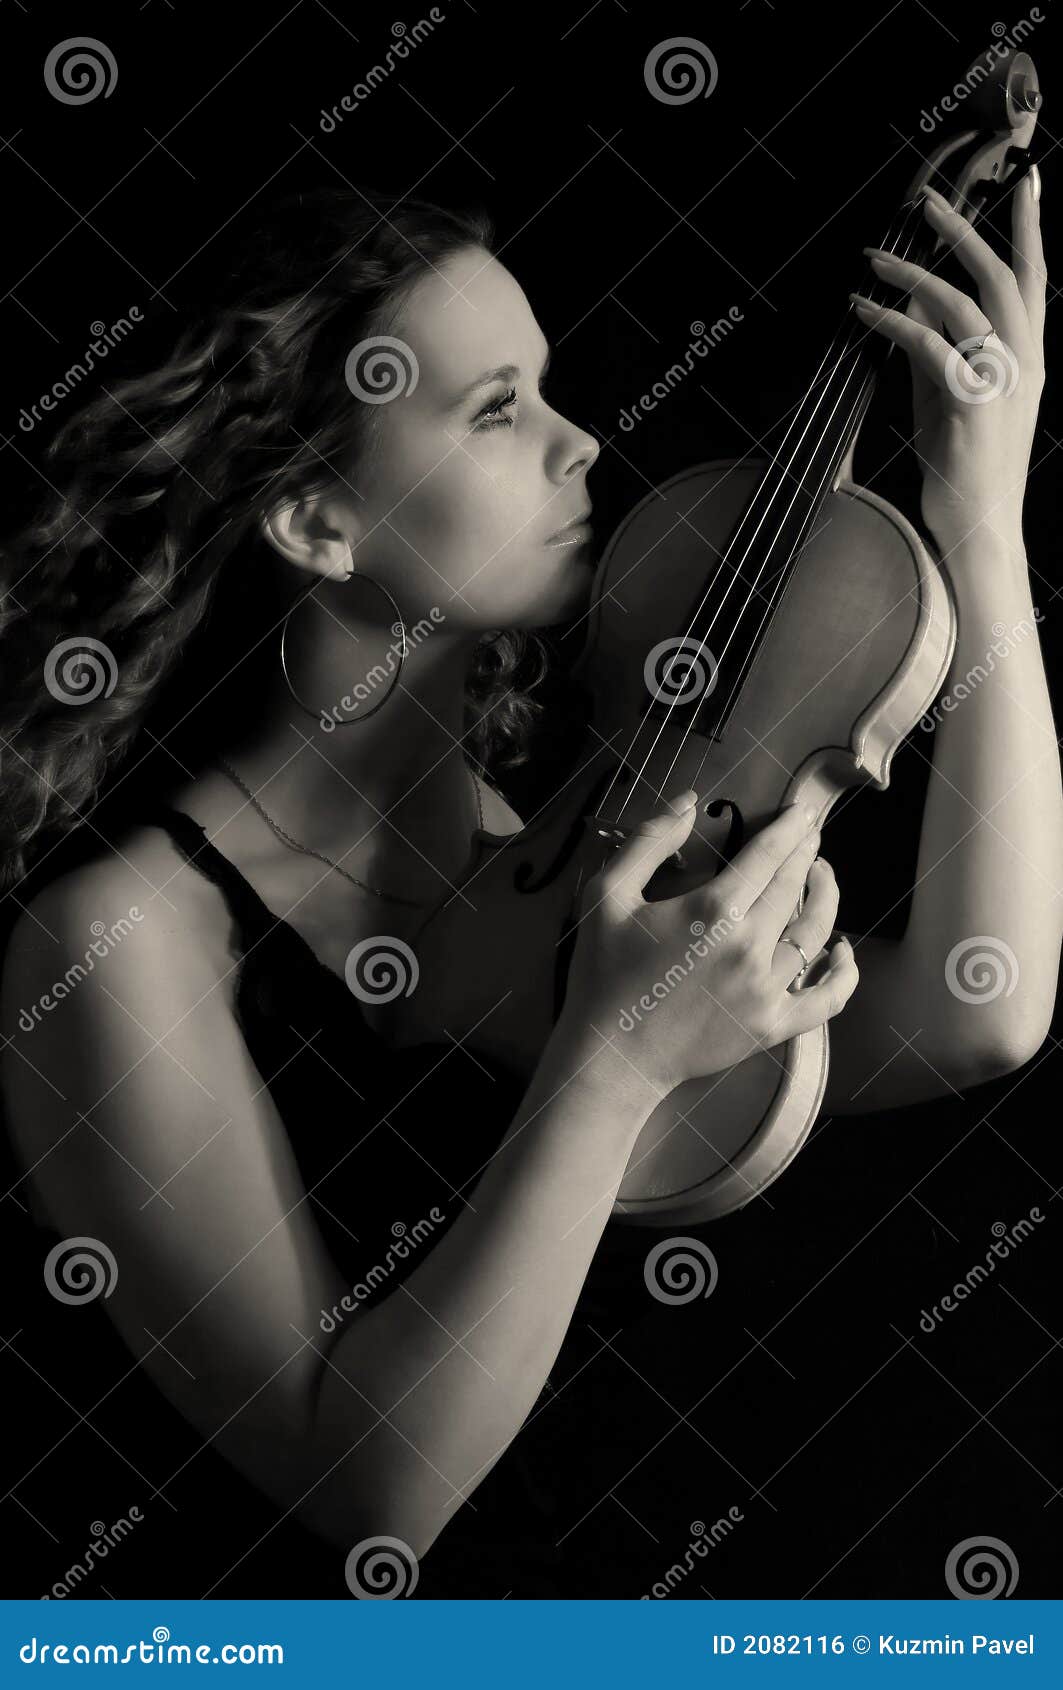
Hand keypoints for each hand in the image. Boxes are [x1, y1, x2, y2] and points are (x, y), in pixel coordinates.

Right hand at [559, 790, 858, 1102]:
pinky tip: (843, 952)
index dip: (790, 828)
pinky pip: (826, 999)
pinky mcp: (772, 1026)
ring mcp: (767, 989)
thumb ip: (649, 842)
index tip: (801, 813)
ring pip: (815, 932)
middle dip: (807, 854)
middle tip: (811, 837)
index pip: (769, 855)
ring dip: (827, 897)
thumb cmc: (604, 974)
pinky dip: (843, 974)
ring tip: (824, 878)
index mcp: (715, 910)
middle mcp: (751, 946)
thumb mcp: (607, 895)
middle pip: (796, 887)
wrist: (611, 1055)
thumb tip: (689, 802)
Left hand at [850, 171, 1045, 557]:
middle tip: (929, 202)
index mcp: (1028, 359)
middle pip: (1002, 278)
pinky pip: (929, 347)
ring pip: (964, 304)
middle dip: (965, 232)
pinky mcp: (972, 404)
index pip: (1033, 281)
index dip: (1030, 229)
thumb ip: (938, 350)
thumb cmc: (962, 468)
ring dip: (915, 273)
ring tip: (876, 258)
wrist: (977, 527)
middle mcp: (1024, 363)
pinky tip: (863, 313)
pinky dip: (892, 323)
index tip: (1029, 182)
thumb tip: (913, 307)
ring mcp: (1001, 382)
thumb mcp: (948, 397)